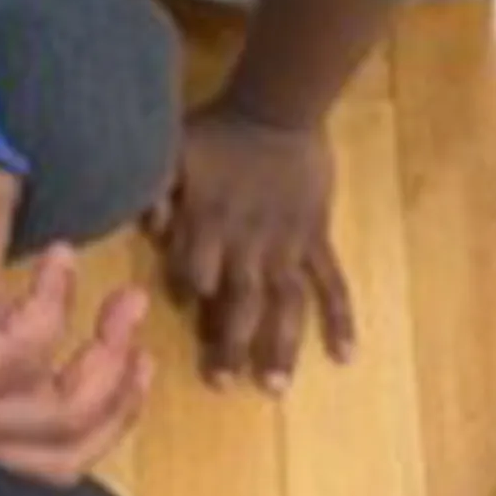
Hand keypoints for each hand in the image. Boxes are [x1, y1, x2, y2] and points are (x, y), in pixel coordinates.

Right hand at [0, 201, 152, 486]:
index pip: (18, 353)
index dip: (55, 303)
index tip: (64, 254)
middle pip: (60, 413)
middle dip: (109, 360)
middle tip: (131, 301)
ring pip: (66, 452)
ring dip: (117, 407)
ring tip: (143, 355)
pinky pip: (53, 463)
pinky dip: (95, 435)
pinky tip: (115, 395)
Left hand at [147, 103, 354, 389]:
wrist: (276, 109)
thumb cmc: (218, 130)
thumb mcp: (171, 150)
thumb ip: (156, 190)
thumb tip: (150, 229)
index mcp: (209, 225)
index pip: (194, 275)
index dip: (187, 295)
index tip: (184, 316)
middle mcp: (248, 245)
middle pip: (238, 303)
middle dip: (229, 345)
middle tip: (223, 386)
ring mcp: (287, 246)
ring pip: (284, 305)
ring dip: (280, 346)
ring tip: (275, 386)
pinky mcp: (316, 239)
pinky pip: (331, 283)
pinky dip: (340, 319)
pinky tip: (344, 355)